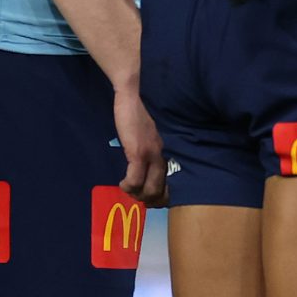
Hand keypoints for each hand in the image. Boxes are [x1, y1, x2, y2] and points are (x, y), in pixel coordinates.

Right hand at [113, 85, 167, 207]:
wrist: (132, 96)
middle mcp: (164, 157)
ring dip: (136, 195)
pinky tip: (122, 183)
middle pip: (162, 192)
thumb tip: (146, 170)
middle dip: (149, 200)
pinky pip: (134, 180)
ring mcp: (151, 155)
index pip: (173, 185)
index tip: (150, 198)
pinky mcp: (138, 152)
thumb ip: (151, 152)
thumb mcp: (150, 138)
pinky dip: (127, 186)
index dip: (162, 197)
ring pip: (149, 190)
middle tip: (136, 197)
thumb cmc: (138, 116)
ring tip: (128, 189)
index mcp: (168, 154)